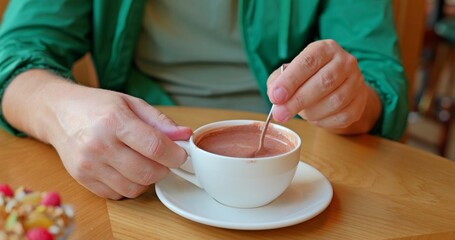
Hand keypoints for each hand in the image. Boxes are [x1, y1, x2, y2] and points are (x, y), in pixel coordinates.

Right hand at [47, 86, 191, 198]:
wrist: (58, 113)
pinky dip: (129, 186)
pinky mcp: (82, 179)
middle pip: (146, 172)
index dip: (175, 155)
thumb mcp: (131, 103)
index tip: (181, 155)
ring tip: (145, 164)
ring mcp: (89, 165)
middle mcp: (99, 145)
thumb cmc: (96, 106)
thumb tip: (185, 135)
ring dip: (148, 180)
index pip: (154, 147)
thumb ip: (160, 121)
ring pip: (133, 188)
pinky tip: (128, 170)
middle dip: (164, 169)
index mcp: (114, 121)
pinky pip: (117, 194)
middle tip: (165, 160)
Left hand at [267, 39, 380, 133]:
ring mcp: (356, 81)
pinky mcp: (361, 101)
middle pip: (324, 82)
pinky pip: (343, 116)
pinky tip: (315, 117)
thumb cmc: (308, 77)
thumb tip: (275, 96)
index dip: (290, 81)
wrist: (338, 86)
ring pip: (335, 101)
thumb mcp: (290, 72)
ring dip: (312, 112)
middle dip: (298, 101)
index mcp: (324, 49)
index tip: (275, 97)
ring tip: (301, 114)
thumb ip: (278, 81)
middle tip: (280, 114)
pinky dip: (324, 121)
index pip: (308, 62)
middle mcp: (344, 61)